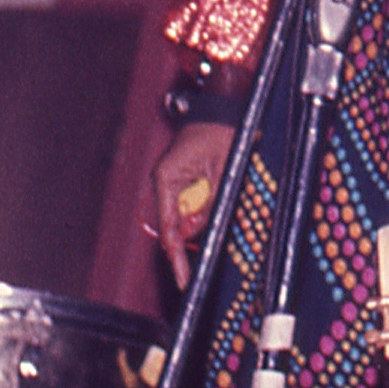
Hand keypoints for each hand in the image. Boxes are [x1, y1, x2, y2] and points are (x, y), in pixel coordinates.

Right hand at [149, 122, 236, 289]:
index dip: (175, 256)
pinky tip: (214, 206)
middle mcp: (164, 182)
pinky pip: (191, 205)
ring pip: (185, 217)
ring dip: (200, 224)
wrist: (224, 108)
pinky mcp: (184, 180)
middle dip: (189, 244)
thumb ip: (212, 201)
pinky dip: (203, 213)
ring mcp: (173, 182)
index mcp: (166, 178)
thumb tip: (199, 232)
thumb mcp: (224, 169)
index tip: (183, 279)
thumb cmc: (223, 131)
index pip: (168, 226)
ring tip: (216, 213)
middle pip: (174, 226)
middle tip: (195, 272)